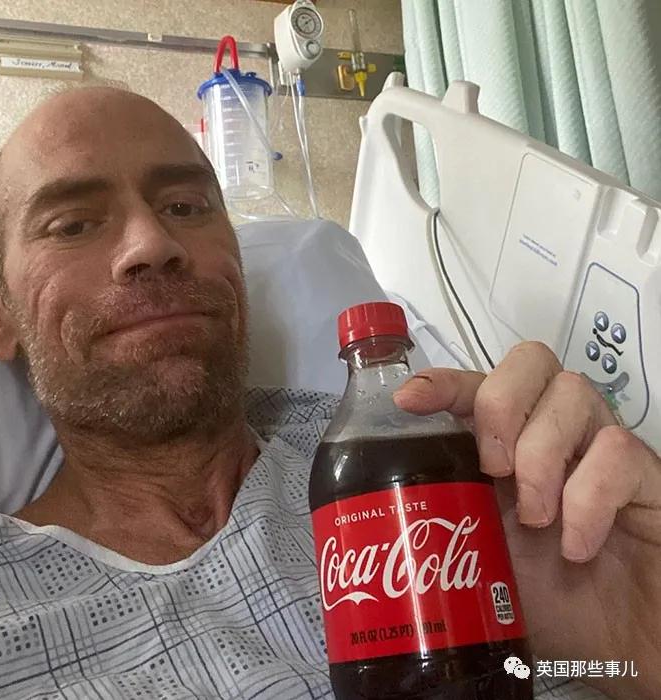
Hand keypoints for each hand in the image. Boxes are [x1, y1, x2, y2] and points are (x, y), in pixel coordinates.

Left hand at [393, 342, 660, 699]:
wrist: (620, 643)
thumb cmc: (545, 599)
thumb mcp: (478, 556)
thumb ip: (443, 520)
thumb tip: (371, 512)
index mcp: (507, 444)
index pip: (478, 384)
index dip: (442, 381)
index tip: (407, 401)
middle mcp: (553, 432)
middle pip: (529, 360)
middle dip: (500, 405)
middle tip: (492, 470)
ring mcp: (600, 448)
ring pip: (572, 392)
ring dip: (541, 455)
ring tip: (536, 520)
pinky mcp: (647, 475)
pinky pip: (617, 450)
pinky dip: (588, 497)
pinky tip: (575, 545)